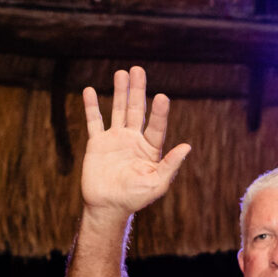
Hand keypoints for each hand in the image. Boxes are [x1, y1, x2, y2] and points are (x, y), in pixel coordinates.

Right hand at [79, 67, 190, 218]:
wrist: (108, 206)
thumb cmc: (136, 197)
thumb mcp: (157, 183)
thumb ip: (170, 165)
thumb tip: (187, 147)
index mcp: (151, 148)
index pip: (156, 125)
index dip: (159, 112)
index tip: (162, 96)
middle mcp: (134, 139)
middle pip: (136, 110)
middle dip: (137, 90)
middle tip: (138, 70)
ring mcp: (115, 139)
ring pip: (117, 110)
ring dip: (119, 92)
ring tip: (122, 73)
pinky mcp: (97, 143)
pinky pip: (93, 121)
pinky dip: (91, 106)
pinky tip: (90, 90)